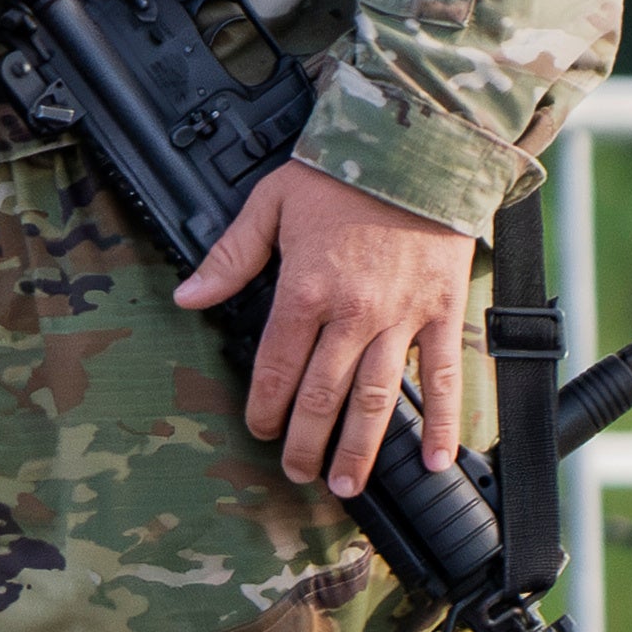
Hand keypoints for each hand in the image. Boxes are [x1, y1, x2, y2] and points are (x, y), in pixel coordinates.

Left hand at [174, 158, 479, 498]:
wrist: (415, 147)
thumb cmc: (339, 174)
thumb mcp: (270, 204)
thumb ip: (229, 257)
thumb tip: (186, 296)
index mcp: (305, 290)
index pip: (275, 366)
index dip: (264, 407)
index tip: (258, 431)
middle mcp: (353, 313)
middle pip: (322, 395)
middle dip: (304, 441)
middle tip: (296, 473)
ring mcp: (402, 317)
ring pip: (377, 399)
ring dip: (361, 448)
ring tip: (347, 484)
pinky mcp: (443, 313)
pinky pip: (445, 377)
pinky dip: (443, 422)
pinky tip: (436, 460)